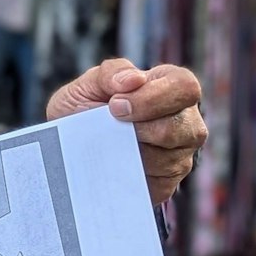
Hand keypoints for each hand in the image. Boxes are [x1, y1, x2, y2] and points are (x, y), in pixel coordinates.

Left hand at [46, 59, 205, 204]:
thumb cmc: (86, 106)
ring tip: (110, 143)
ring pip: (168, 159)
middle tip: (111, 126)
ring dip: (132, 152)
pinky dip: (129, 173)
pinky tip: (114, 162)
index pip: (184, 87)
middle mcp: (186, 120)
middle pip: (182, 128)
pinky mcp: (168, 182)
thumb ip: (112, 72)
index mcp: (173, 86)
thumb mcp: (90, 83)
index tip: (115, 106)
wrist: (69, 144)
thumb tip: (134, 79)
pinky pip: (157, 183)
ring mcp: (180, 154)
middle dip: (141, 129)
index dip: (152, 98)